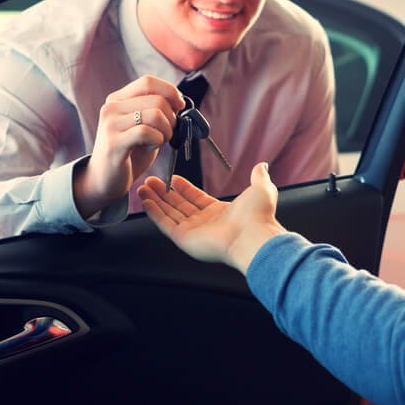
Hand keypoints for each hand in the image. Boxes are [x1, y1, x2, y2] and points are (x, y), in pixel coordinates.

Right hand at [73, 75, 183, 216]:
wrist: (104, 180)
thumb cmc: (129, 153)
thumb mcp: (143, 126)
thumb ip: (157, 111)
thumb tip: (181, 102)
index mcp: (118, 99)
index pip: (148, 82)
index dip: (170, 91)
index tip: (180, 107)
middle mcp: (111, 107)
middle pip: (157, 99)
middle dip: (172, 117)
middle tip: (169, 132)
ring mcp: (110, 124)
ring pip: (155, 114)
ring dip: (167, 130)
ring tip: (161, 141)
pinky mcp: (114, 142)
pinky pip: (147, 132)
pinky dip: (158, 140)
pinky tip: (152, 147)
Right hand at [139, 162, 286, 273]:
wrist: (254, 236)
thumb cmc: (258, 216)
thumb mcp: (261, 188)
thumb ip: (258, 176)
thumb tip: (262, 166)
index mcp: (219, 212)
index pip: (195, 198)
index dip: (182, 188)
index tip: (171, 178)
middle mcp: (204, 223)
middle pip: (179, 205)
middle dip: (164, 193)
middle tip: (150, 181)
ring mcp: (193, 231)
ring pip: (169, 214)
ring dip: (155, 200)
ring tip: (142, 188)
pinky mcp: (184, 239)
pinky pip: (165, 224)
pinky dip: (154, 213)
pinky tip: (145, 200)